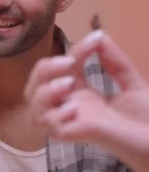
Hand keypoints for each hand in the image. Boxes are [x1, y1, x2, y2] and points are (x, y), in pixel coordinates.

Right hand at [25, 30, 148, 144]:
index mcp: (80, 93)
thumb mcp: (131, 83)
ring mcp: (70, 122)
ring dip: (44, 92)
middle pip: (33, 87)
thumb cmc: (145, 120)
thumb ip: (116, 62)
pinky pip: (50, 126)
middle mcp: (69, 107)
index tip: (98, 38)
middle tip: (69, 63)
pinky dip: (56, 114)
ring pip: (33, 109)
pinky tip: (76, 110)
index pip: (62, 67)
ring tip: (69, 84)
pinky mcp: (76, 136)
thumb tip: (101, 36)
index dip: (77, 49)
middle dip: (44, 69)